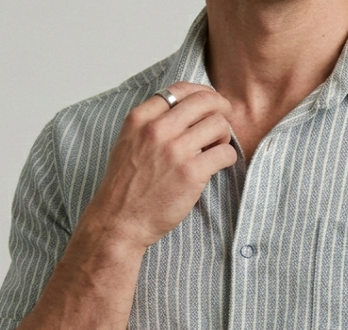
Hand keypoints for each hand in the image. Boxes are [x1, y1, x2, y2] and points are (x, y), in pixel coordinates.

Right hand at [84, 81, 237, 249]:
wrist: (119, 221)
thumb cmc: (125, 188)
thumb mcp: (128, 144)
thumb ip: (149, 125)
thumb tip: (181, 114)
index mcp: (140, 119)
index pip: (179, 90)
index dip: (201, 94)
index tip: (209, 104)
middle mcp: (157, 129)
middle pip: (204, 101)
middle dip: (220, 109)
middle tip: (224, 121)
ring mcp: (175, 150)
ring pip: (218, 124)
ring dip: (224, 135)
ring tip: (217, 149)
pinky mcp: (191, 173)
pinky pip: (225, 153)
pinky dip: (228, 157)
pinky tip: (220, 165)